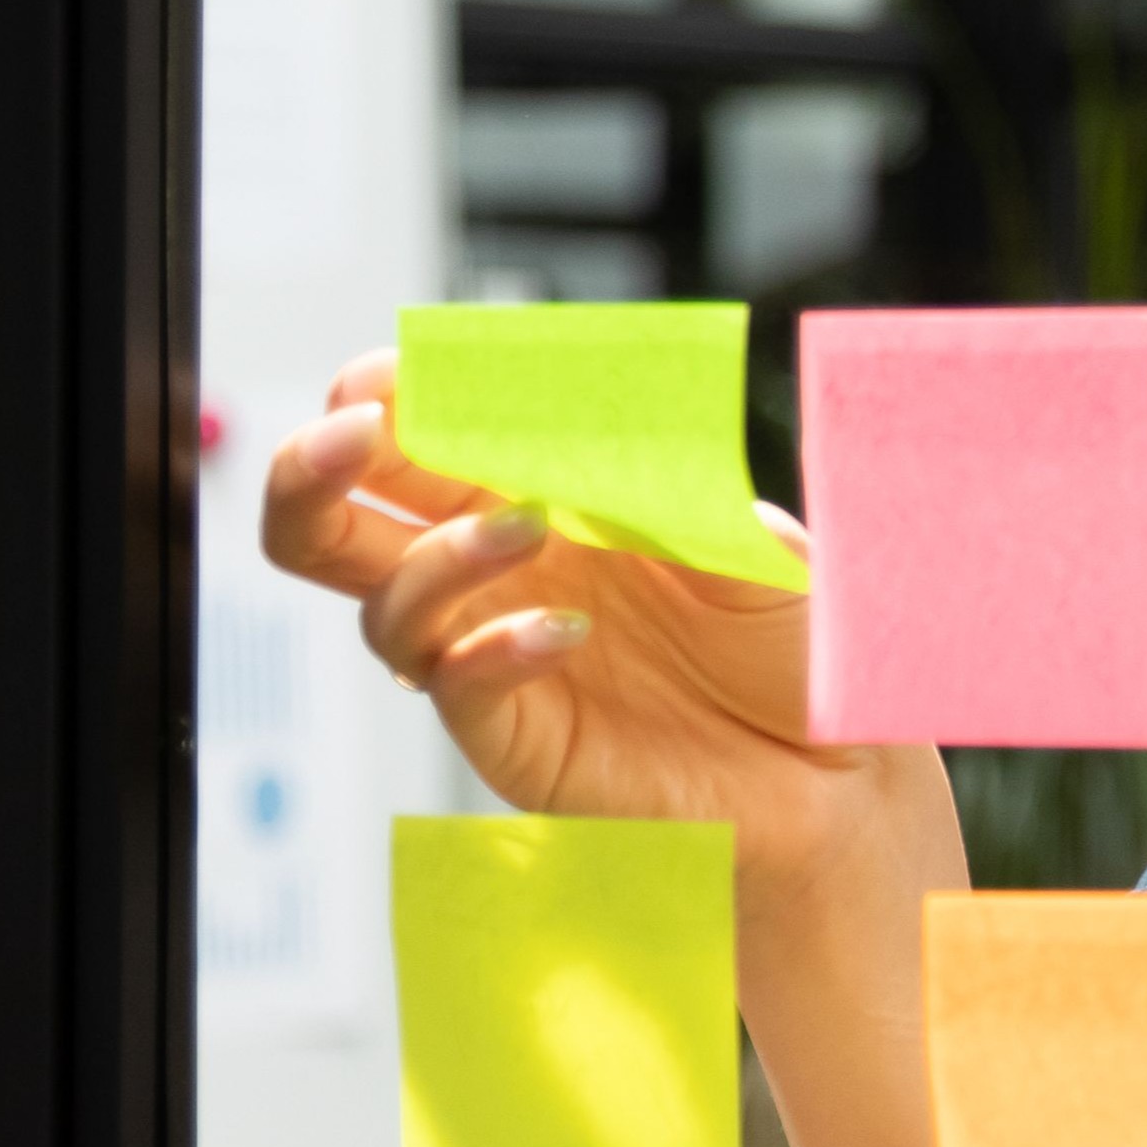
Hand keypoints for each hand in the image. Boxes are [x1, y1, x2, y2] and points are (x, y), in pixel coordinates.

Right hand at [250, 352, 926, 904]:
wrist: (833, 771)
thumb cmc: (788, 644)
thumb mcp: (736, 533)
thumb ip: (653, 478)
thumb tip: (569, 415)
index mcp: (533, 499)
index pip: (410, 439)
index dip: (383, 398)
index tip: (398, 375)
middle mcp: (493, 576)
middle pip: (332, 524)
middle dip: (313, 468)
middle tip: (353, 435)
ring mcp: (493, 657)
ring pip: (381, 606)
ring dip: (439, 555)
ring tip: (531, 526)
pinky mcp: (516, 738)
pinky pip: (456, 688)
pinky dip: (493, 649)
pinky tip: (565, 633)